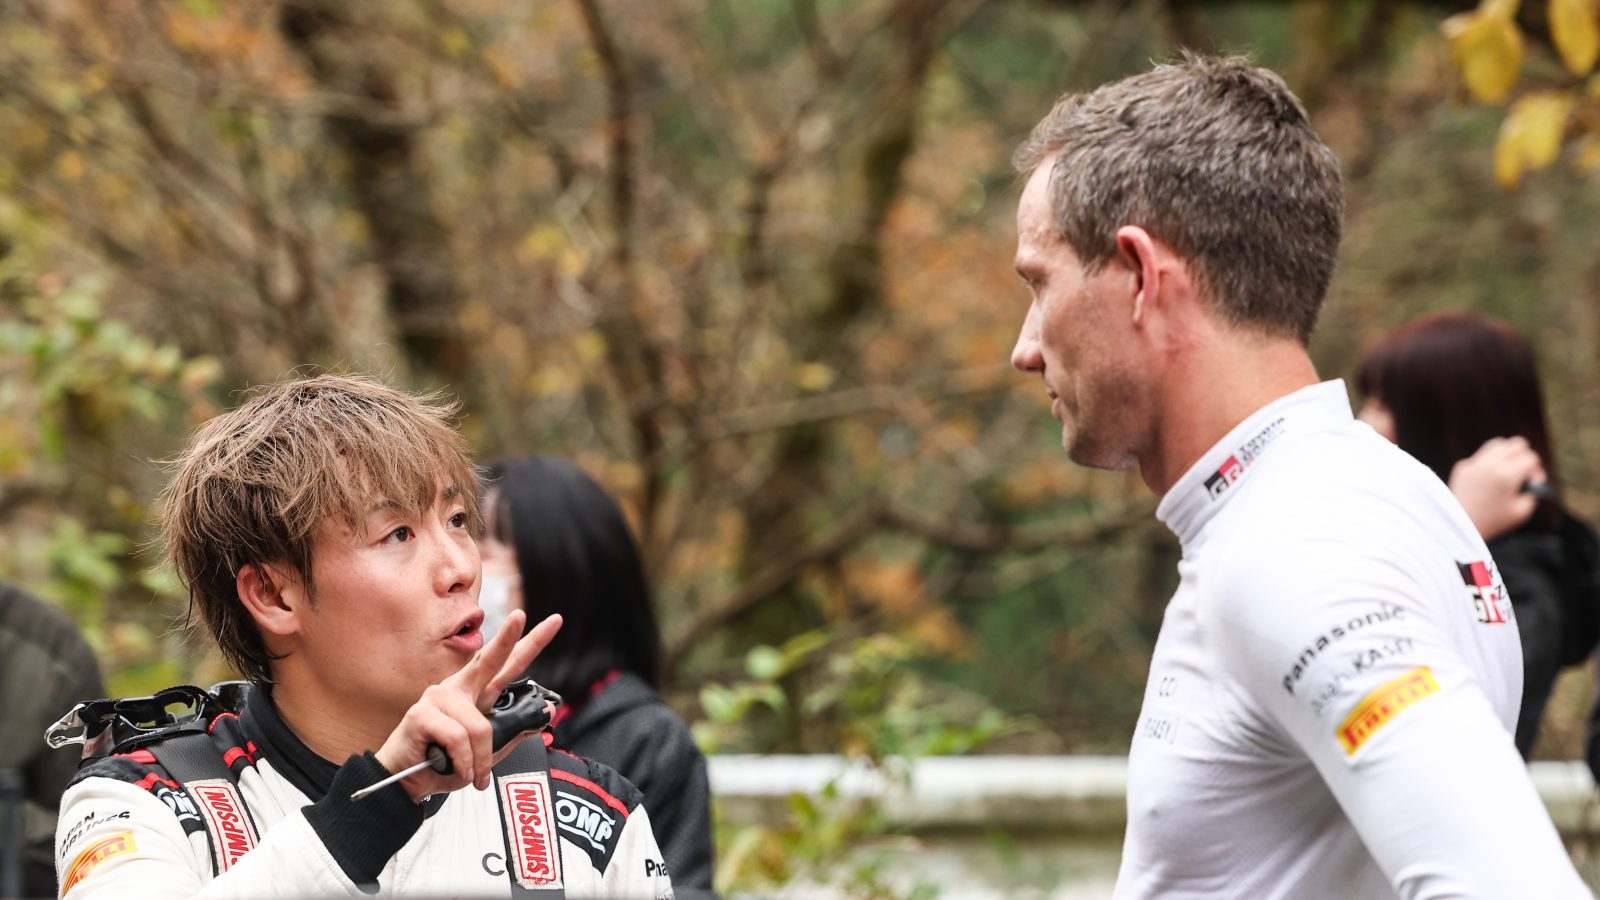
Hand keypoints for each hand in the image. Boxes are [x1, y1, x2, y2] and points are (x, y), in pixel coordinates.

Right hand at [374, 609, 561, 803]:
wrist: (409, 783)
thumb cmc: (443, 764)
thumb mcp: (489, 750)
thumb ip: (516, 728)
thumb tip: (547, 709)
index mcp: (477, 693)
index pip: (506, 664)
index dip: (528, 643)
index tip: (553, 622)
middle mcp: (459, 689)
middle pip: (490, 659)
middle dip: (508, 637)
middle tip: (520, 616)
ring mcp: (439, 697)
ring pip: (480, 726)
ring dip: (480, 759)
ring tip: (472, 774)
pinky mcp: (422, 713)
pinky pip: (459, 739)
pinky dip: (463, 761)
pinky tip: (456, 769)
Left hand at [1448, 436, 1545, 540]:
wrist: (1459, 525)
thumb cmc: (1493, 521)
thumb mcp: (1522, 511)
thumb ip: (1534, 491)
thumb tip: (1534, 476)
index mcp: (1506, 476)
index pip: (1531, 458)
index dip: (1536, 471)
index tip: (1531, 482)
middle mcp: (1490, 465)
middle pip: (1517, 444)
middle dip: (1524, 457)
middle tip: (1522, 472)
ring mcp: (1474, 463)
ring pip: (1498, 443)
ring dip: (1507, 454)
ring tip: (1507, 470)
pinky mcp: (1463, 466)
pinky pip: (1482, 455)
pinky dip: (1490, 462)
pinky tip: (1489, 478)